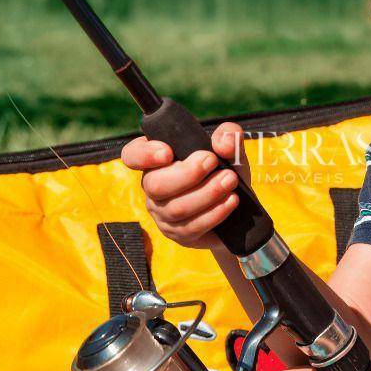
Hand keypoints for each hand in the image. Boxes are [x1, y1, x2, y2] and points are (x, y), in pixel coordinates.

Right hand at [120, 122, 249, 248]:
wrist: (238, 208)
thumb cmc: (224, 172)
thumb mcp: (230, 150)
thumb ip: (228, 137)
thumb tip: (222, 144)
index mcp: (156, 161)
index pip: (133, 155)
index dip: (144, 154)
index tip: (168, 152)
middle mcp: (153, 188)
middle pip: (155, 184)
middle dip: (187, 173)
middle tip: (212, 160)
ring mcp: (163, 214)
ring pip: (176, 208)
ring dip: (208, 192)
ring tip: (230, 180)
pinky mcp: (178, 234)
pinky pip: (191, 227)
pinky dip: (215, 213)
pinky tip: (231, 200)